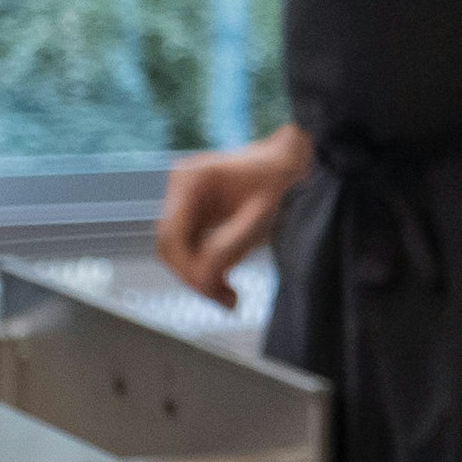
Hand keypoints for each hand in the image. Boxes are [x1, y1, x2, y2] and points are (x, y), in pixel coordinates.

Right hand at [159, 126, 311, 304]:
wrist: (291, 161)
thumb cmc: (280, 182)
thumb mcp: (261, 217)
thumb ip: (228, 248)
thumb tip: (202, 280)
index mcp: (191, 180)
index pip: (172, 237)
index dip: (188, 269)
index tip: (213, 291)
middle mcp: (180, 187)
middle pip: (170, 246)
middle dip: (194, 276)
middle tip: (227, 300)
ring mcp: (183, 198)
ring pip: (177, 250)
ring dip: (199, 275)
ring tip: (229, 296)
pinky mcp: (192, 210)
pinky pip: (190, 245)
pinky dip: (205, 265)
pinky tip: (225, 281)